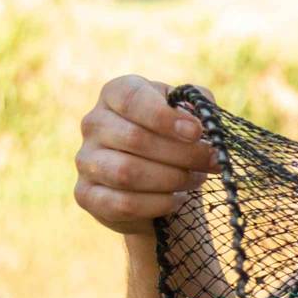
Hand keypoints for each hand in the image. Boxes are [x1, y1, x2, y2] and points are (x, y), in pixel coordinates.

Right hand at [76, 75, 216, 237]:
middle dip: (182, 153)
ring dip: (171, 178)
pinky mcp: (86, 194)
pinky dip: (157, 204)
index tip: (196, 132)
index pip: (132, 98)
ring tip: (195, 179)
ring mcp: (85, 160)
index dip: (165, 116)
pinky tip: (175, 199)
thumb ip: (198, 106)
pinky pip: (123, 203)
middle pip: (135, 138)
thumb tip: (203, 119)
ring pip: (127, 173)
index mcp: (115, 94)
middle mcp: (93, 123)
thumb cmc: (171, 137)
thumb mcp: (186, 113)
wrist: (153, 181)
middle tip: (212, 161)